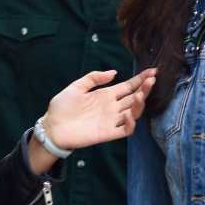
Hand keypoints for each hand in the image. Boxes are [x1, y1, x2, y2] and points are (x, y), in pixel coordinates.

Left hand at [38, 68, 156, 156]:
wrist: (51, 127)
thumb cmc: (62, 108)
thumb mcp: (76, 87)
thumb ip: (94, 78)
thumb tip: (114, 72)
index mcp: (105, 95)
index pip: (128, 86)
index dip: (140, 79)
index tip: (152, 70)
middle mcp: (112, 107)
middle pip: (134, 97)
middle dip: (145, 88)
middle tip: (152, 79)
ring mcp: (111, 120)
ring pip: (133, 112)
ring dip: (139, 104)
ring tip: (140, 94)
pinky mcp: (108, 133)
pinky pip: (125, 130)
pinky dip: (131, 124)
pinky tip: (130, 115)